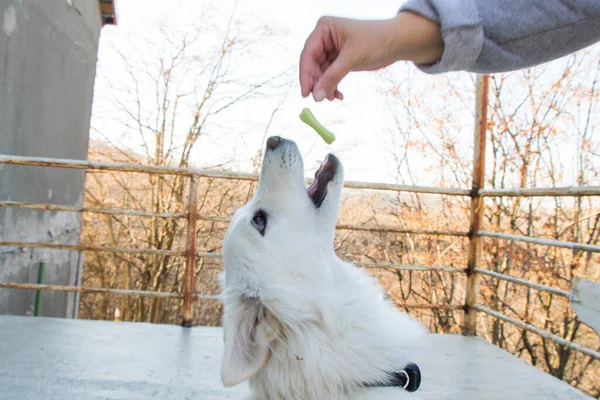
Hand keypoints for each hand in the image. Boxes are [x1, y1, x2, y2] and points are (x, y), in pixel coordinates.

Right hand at [299, 12, 442, 101]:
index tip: (305, 93)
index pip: (308, 53)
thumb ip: (332, 77)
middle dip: (316, 82)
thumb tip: (316, 96)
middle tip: (319, 99)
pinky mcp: (340, 59)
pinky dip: (333, 86)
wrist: (396, 42)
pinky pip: (330, 75)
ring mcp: (332, 49)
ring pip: (321, 72)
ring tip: (331, 98)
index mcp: (324, 28)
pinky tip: (338, 95)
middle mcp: (325, 37)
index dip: (305, 74)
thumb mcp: (351, 58)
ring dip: (325, 86)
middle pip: (313, 64)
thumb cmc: (375, 41)